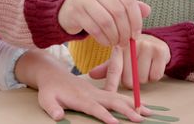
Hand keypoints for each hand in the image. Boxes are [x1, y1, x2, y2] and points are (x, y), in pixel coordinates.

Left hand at [35, 62, 152, 122]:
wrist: (53, 74)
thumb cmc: (49, 89)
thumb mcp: (45, 99)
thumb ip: (52, 108)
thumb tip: (58, 116)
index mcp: (79, 98)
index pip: (94, 108)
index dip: (105, 116)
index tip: (116, 123)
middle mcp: (91, 94)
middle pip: (112, 101)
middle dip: (127, 110)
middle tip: (140, 119)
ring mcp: (97, 92)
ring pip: (118, 97)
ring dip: (133, 104)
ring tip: (148, 112)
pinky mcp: (100, 92)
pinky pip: (117, 96)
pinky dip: (130, 101)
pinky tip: (140, 106)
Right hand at [58, 0, 150, 46]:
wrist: (66, 9)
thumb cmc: (95, 7)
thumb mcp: (112, 3)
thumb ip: (129, 6)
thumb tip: (148, 10)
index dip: (136, 18)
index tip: (137, 34)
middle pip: (118, 11)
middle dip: (125, 30)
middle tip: (126, 42)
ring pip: (106, 21)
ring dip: (114, 36)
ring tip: (116, 43)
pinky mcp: (75, 11)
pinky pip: (94, 29)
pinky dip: (103, 39)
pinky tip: (106, 42)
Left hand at [89, 34, 170, 89]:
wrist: (155, 41)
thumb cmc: (134, 52)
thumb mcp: (120, 58)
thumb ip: (107, 67)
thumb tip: (91, 75)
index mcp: (119, 46)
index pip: (114, 69)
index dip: (111, 83)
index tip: (108, 94)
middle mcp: (132, 45)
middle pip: (129, 79)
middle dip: (131, 81)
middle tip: (134, 72)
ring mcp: (147, 46)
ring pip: (142, 79)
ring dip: (143, 79)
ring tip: (144, 66)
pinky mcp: (160, 51)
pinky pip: (155, 76)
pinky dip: (154, 76)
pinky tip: (153, 66)